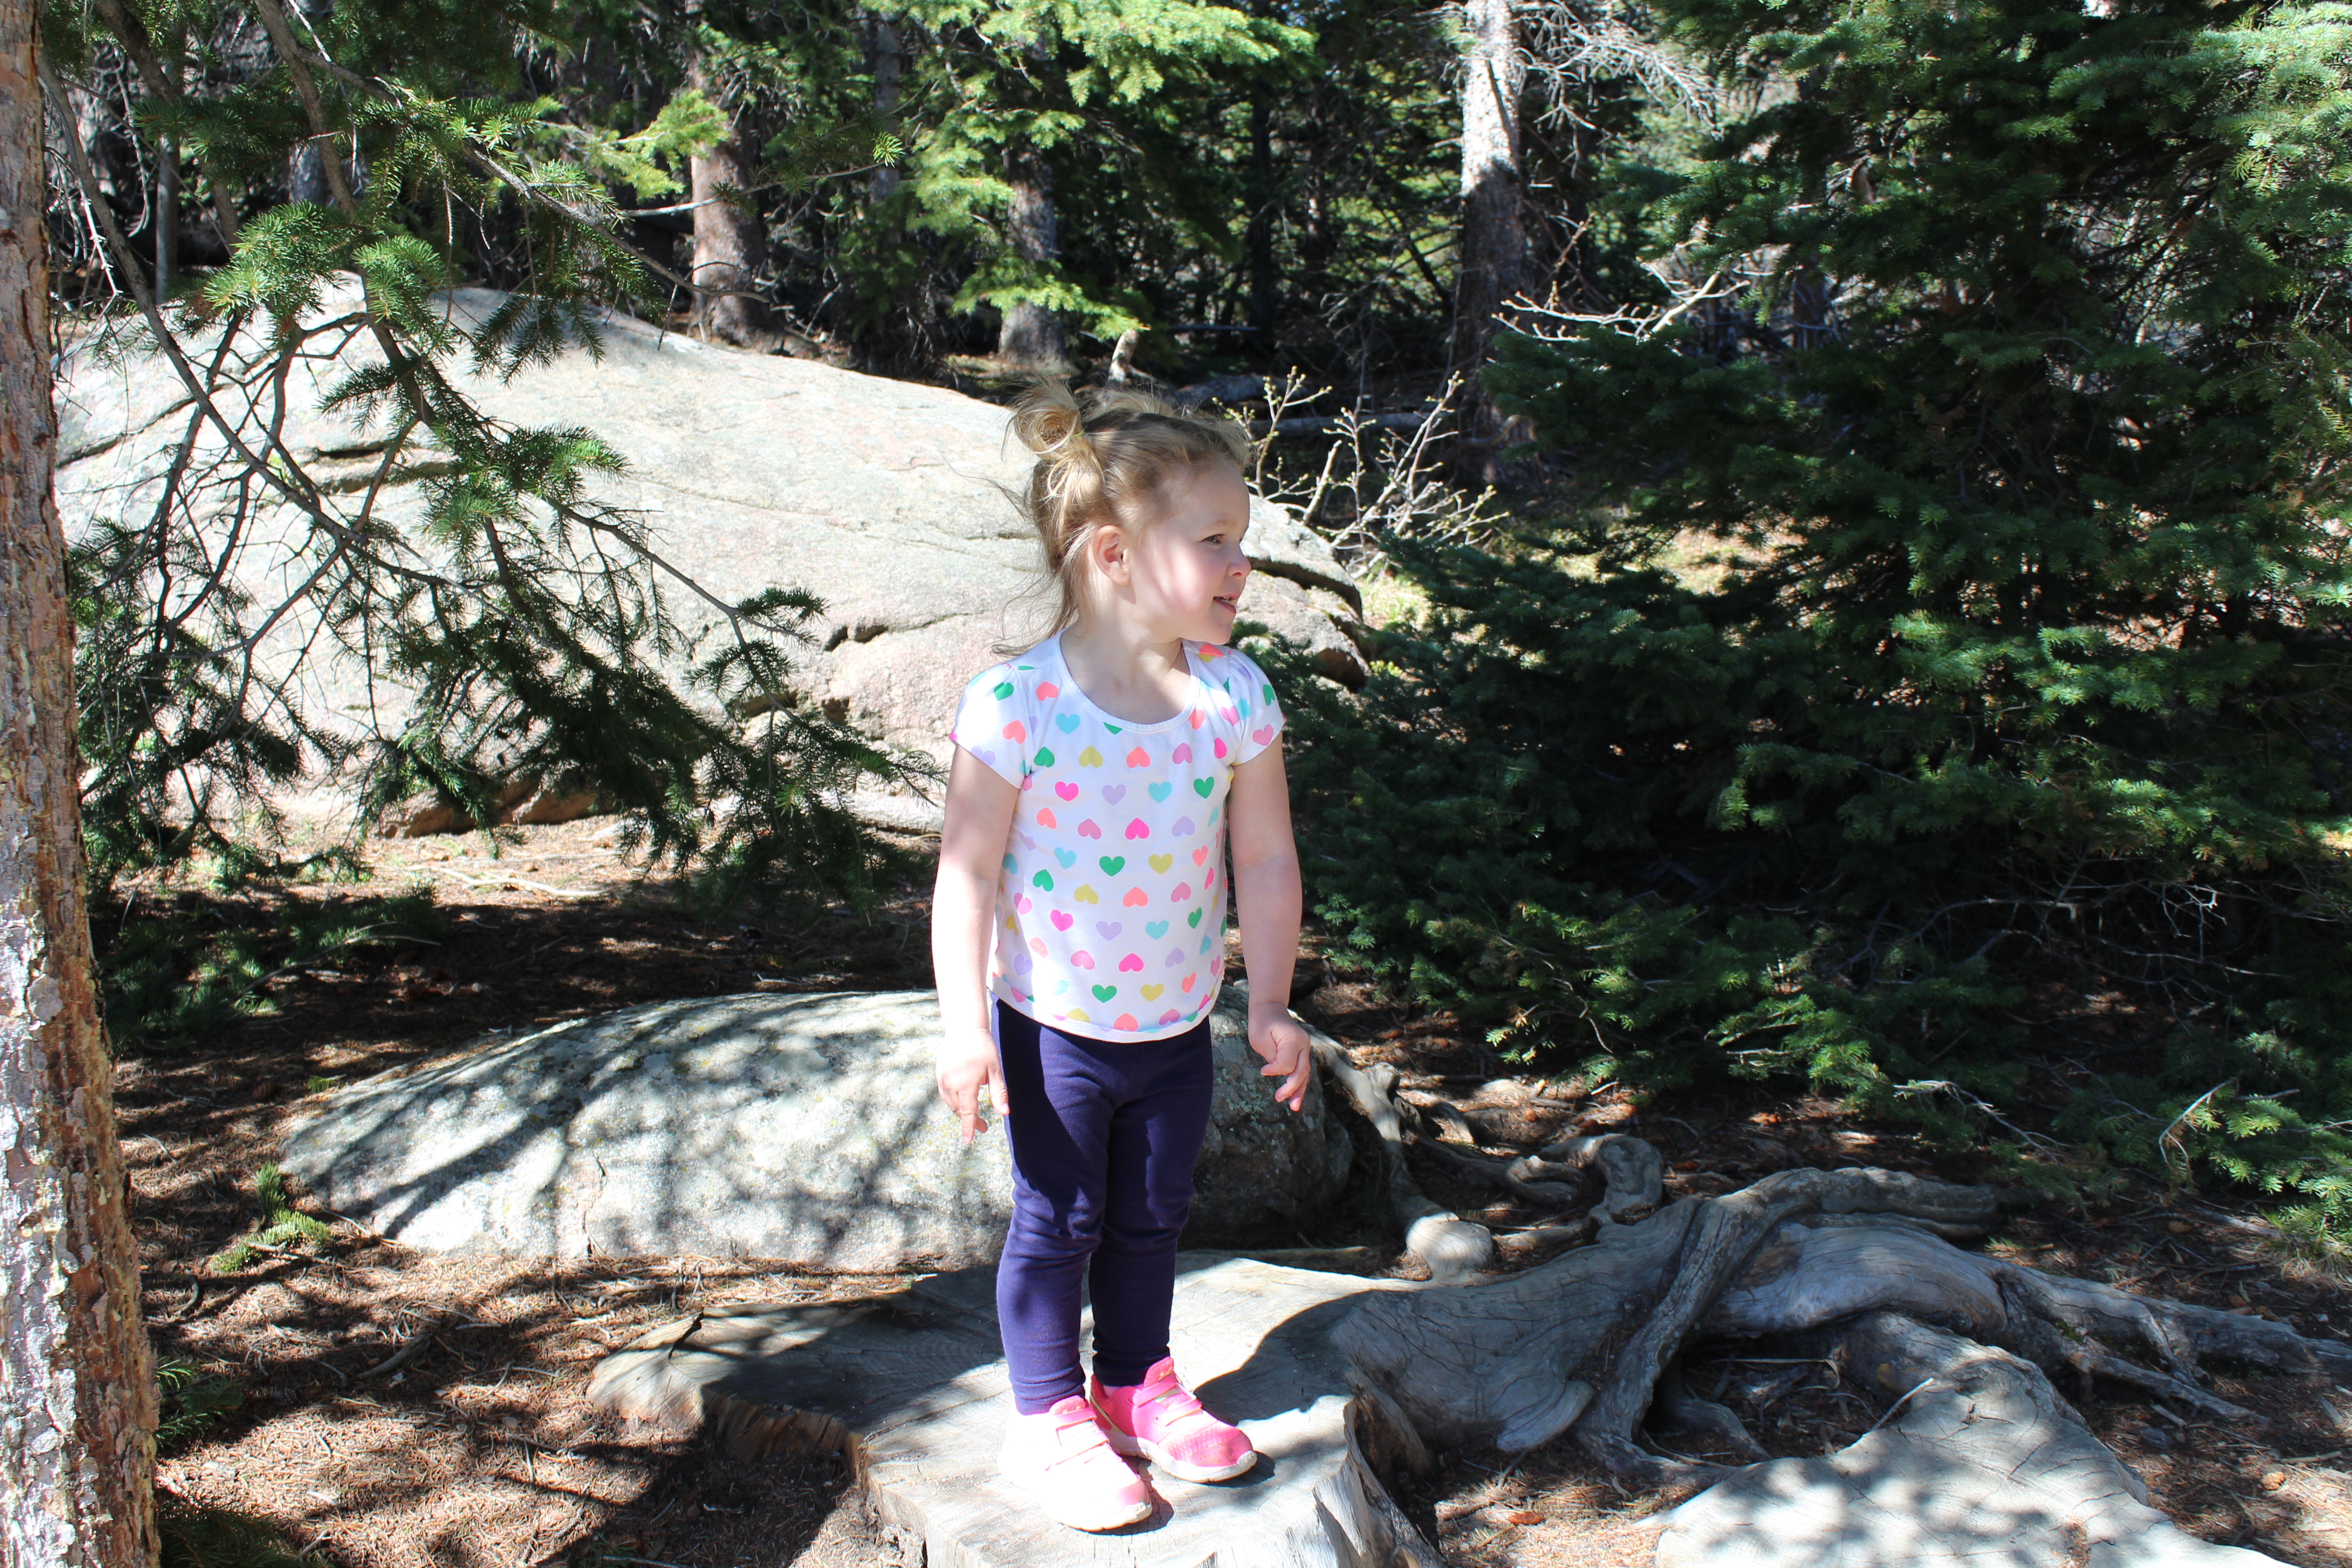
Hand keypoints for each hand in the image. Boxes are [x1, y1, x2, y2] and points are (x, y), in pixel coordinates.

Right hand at [935, 1028, 1005, 1143]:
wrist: (964, 1029)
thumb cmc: (983, 1049)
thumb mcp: (995, 1071)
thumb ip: (999, 1093)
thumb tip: (1004, 1112)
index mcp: (966, 1083)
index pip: (968, 1111)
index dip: (969, 1127)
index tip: (968, 1141)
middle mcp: (950, 1083)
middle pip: (960, 1109)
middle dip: (971, 1120)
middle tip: (985, 1126)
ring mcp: (942, 1079)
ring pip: (952, 1103)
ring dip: (963, 1111)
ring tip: (975, 1115)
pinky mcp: (938, 1075)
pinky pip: (946, 1094)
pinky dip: (955, 1101)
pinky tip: (964, 1100)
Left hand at [1249, 1003, 1311, 1113]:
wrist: (1269, 1008)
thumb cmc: (1262, 1023)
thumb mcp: (1261, 1039)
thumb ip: (1272, 1058)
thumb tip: (1278, 1073)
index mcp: (1293, 1039)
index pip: (1287, 1064)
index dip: (1275, 1071)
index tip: (1262, 1071)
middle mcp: (1303, 1044)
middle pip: (1301, 1071)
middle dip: (1291, 1088)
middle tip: (1279, 1098)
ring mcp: (1304, 1048)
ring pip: (1304, 1073)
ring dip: (1299, 1091)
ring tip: (1294, 1107)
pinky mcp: (1301, 1052)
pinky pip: (1301, 1070)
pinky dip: (1298, 1083)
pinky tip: (1295, 1096)